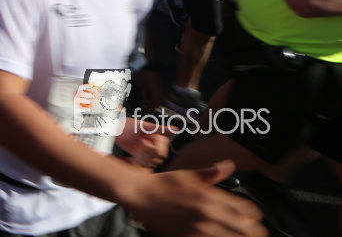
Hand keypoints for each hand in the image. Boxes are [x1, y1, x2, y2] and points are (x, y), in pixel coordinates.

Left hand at [116, 120, 174, 169]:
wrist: (115, 130)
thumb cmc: (128, 125)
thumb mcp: (144, 126)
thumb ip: (160, 129)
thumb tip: (175, 129)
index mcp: (158, 139)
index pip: (162, 153)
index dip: (152, 149)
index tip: (145, 140)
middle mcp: (154, 146)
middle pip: (157, 159)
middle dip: (146, 152)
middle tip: (139, 143)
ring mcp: (147, 152)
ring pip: (151, 163)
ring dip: (142, 156)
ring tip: (136, 148)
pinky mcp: (141, 157)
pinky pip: (144, 165)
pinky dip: (139, 161)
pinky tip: (135, 154)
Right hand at [127, 161, 265, 236]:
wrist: (140, 195)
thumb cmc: (163, 184)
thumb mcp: (188, 174)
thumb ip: (211, 173)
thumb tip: (228, 165)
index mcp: (209, 195)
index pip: (245, 209)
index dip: (254, 214)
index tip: (254, 217)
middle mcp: (207, 213)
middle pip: (244, 228)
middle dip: (253, 231)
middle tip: (255, 231)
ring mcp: (199, 228)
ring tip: (242, 236)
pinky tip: (221, 236)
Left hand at [136, 68, 162, 111]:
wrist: (149, 67)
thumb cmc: (144, 76)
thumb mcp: (141, 87)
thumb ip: (144, 95)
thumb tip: (144, 102)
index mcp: (155, 93)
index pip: (155, 105)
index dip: (150, 108)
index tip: (145, 108)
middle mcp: (159, 92)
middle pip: (157, 103)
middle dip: (151, 105)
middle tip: (144, 104)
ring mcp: (160, 89)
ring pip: (157, 99)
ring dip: (152, 101)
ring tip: (145, 99)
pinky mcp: (159, 86)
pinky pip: (157, 94)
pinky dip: (153, 96)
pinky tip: (148, 94)